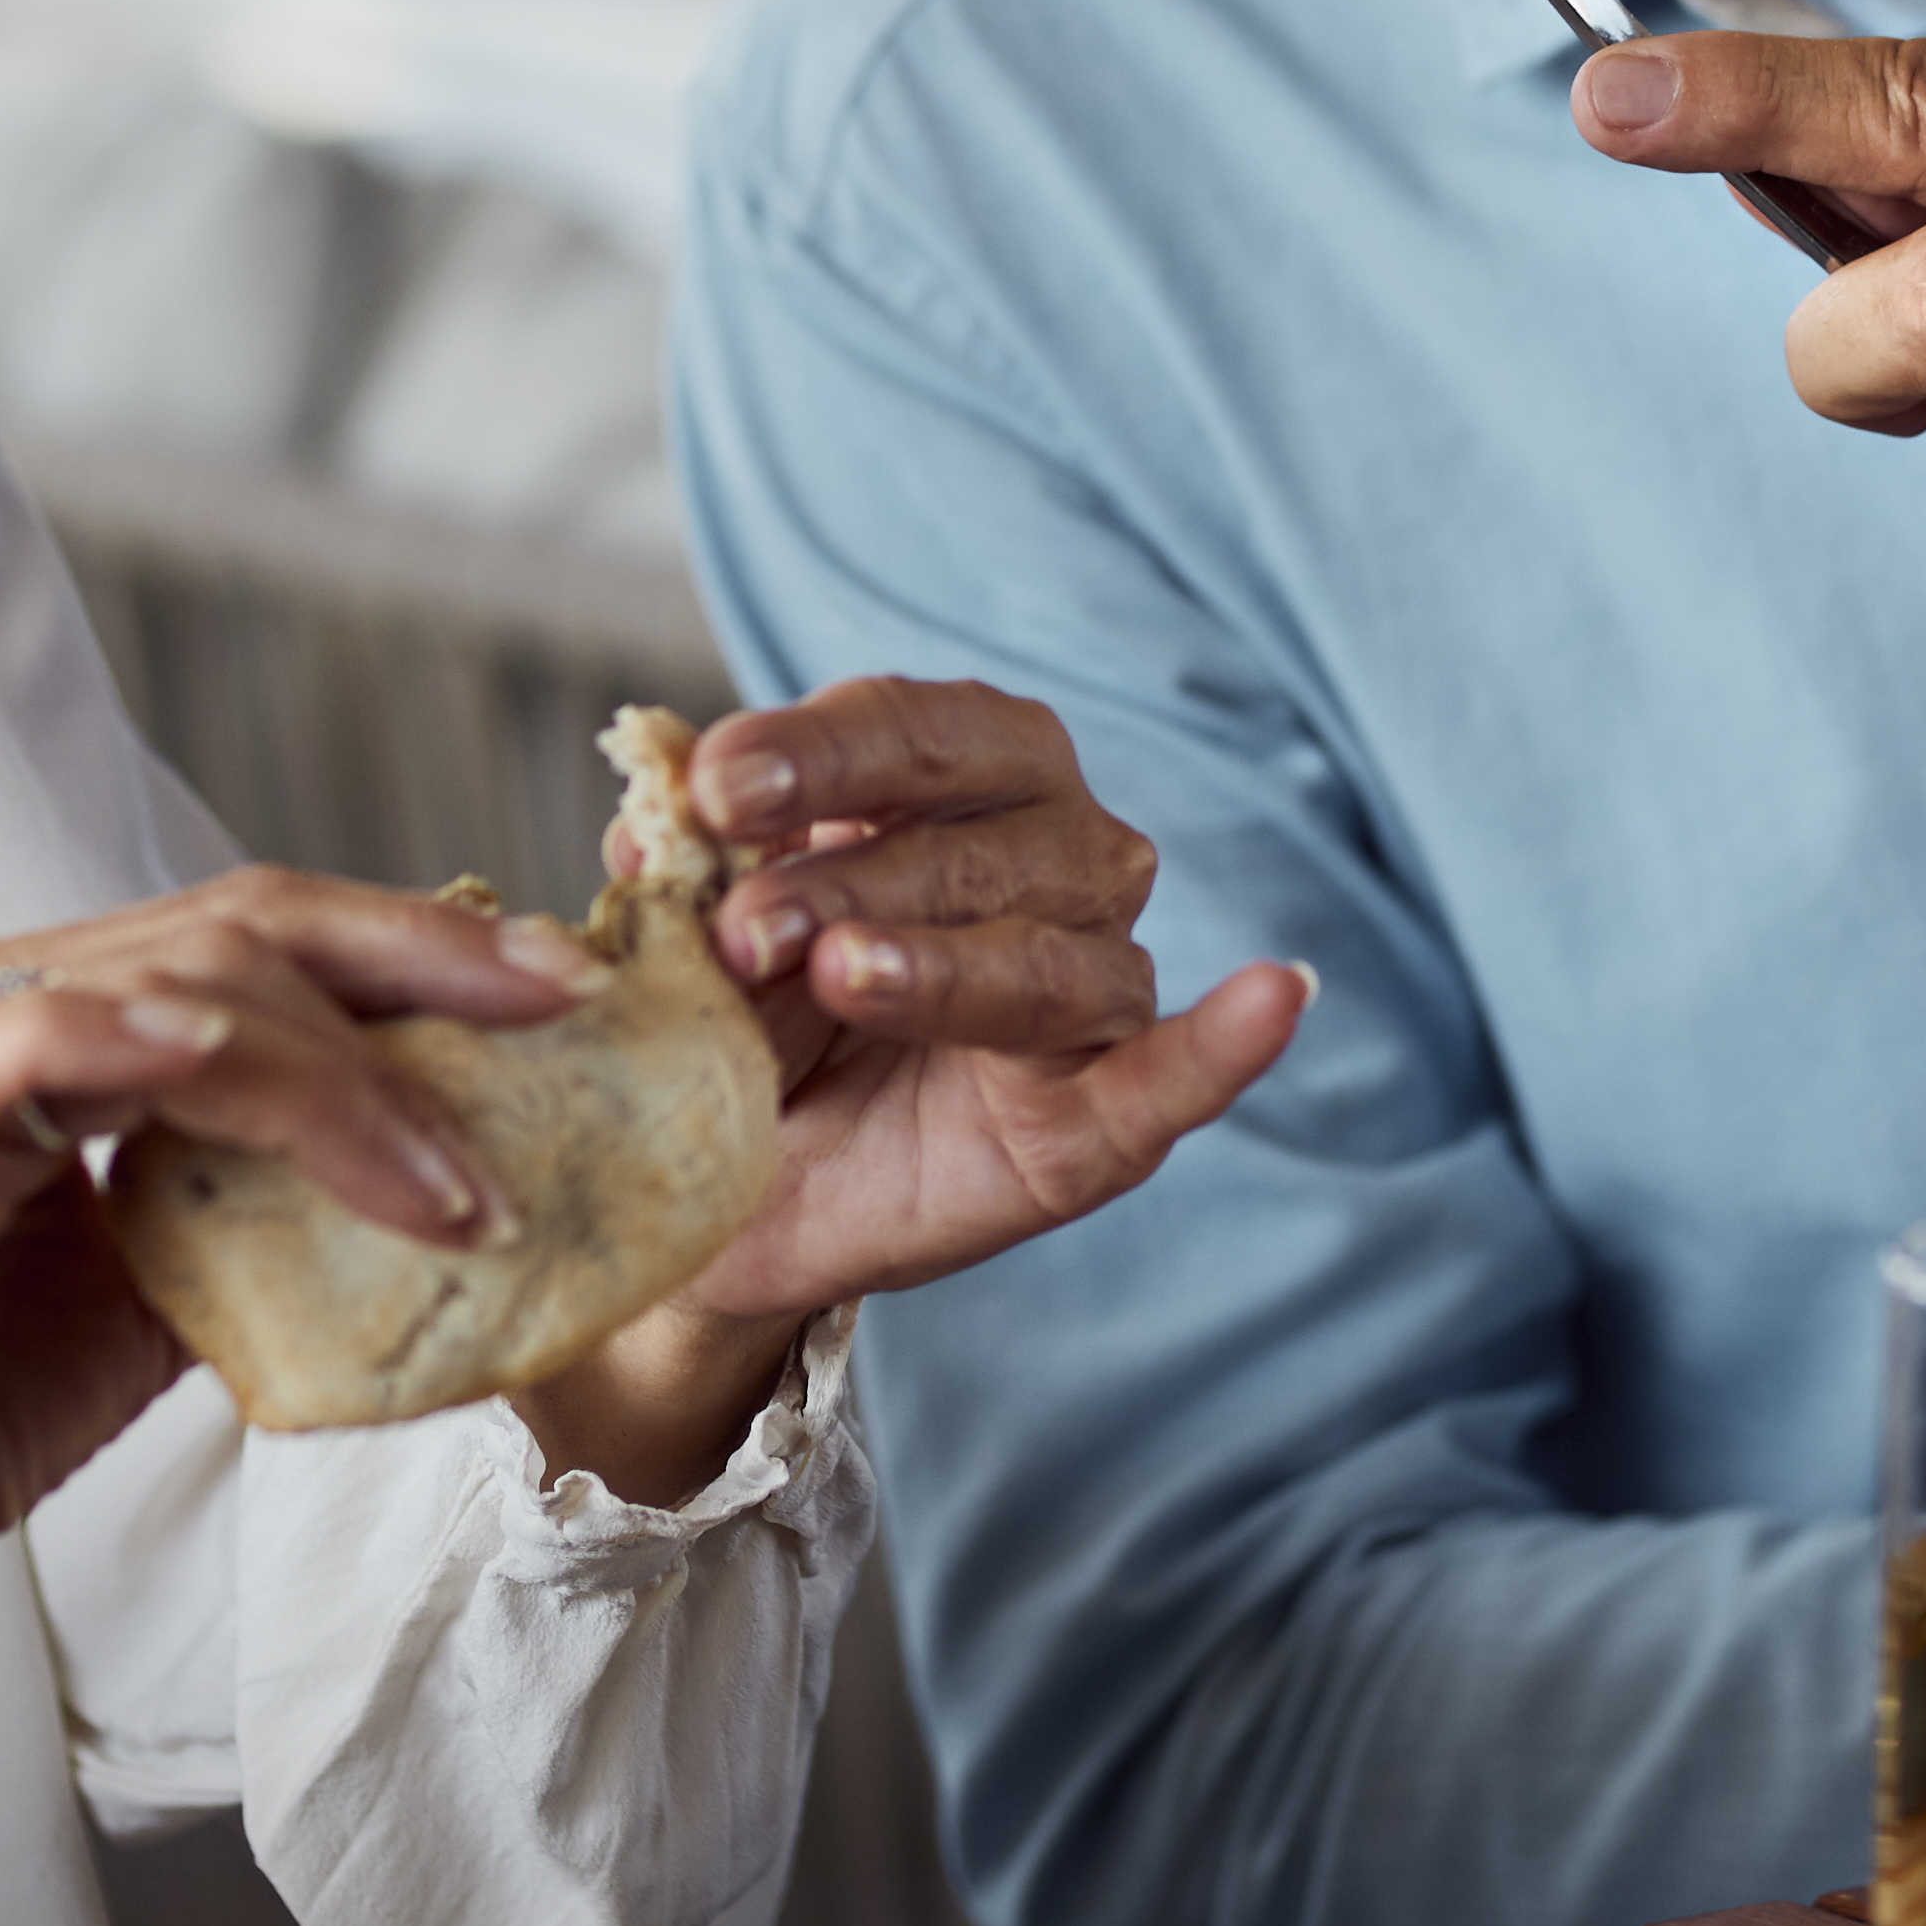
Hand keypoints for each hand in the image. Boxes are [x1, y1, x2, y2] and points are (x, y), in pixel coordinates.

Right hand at [0, 867, 597, 1885]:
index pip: (263, 949)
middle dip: (427, 960)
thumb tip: (421, 1198)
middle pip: (246, 925)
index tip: (565, 1004)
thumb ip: (245, 1226)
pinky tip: (248, 1063)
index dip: (420, 960)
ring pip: (180, 978)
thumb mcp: (133, 1317)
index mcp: (48, 1037)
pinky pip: (30, 1041)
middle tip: (568, 1015)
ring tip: (465, 1177)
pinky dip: (150, 1035)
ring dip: (348, 1068)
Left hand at [508, 678, 1305, 1501]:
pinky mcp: (1103, 1124)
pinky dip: (1226, 1043)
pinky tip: (1274, 994)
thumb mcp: (686, 943)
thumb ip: (689, 880)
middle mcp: (1053, 859)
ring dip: (943, 966)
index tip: (719, 785)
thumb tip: (650, 820)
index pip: (916, 727)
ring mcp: (1089, 990)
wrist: (719, 1197)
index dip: (823, 749)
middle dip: (853, 873)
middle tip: (743, 930)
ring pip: (1049, 956)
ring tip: (843, 976)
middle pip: (983, 838)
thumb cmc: (727, 1028)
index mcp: (956, 779)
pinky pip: (1177, 1078)